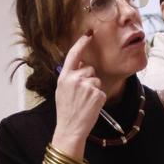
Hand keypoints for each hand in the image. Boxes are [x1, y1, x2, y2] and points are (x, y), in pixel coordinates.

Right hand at [51, 32, 103, 157]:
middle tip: (81, 95)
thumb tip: (80, 65)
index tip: (89, 34)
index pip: (74, 54)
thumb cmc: (66, 111)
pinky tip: (90, 106)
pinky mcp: (97, 94)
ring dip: (94, 89)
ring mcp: (87, 86)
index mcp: (64, 76)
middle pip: (89, 69)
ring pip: (96, 80)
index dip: (82, 43)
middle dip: (89, 79)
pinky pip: (101, 91)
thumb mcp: (62, 90)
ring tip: (85, 102)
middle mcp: (75, 79)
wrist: (70, 129)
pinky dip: (98, 99)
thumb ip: (70, 77)